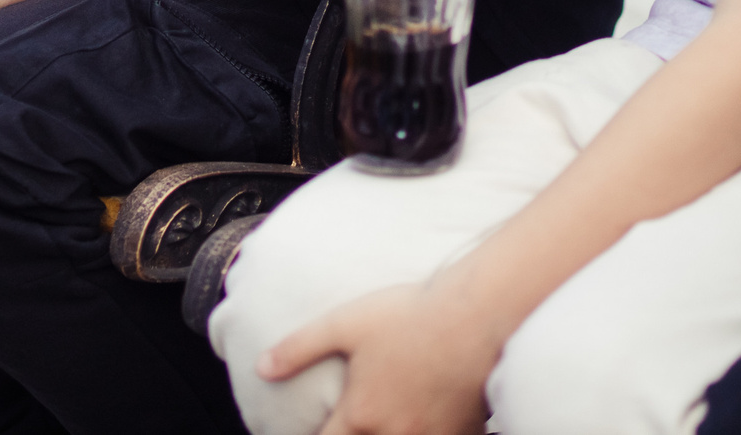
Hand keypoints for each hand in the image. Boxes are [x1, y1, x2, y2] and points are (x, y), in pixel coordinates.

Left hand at [257, 282, 498, 434]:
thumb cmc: (411, 317)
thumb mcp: (345, 324)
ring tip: (379, 425)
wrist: (478, 319)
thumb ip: (299, 348)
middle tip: (345, 427)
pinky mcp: (462, 434)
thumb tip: (262, 368)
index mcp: (361, 416)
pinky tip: (423, 424)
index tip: (312, 432)